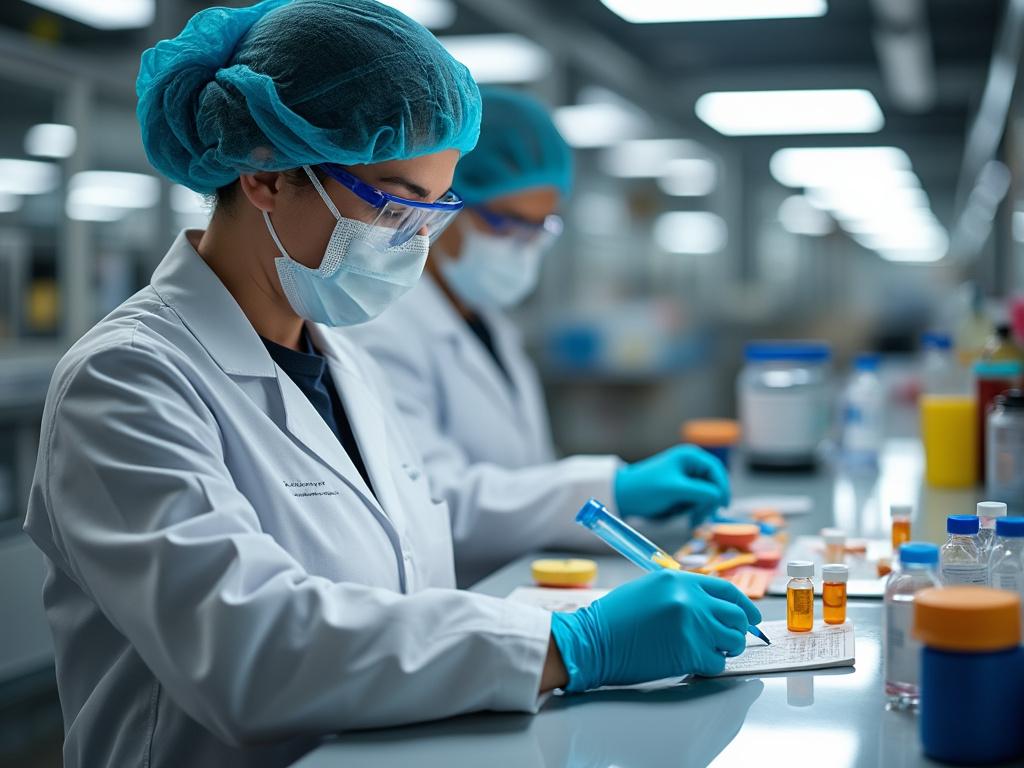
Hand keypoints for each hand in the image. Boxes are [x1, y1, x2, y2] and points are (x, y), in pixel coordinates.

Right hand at [549, 570, 760, 691]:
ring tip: (706, 651)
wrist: (592, 640)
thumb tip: (712, 608)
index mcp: (679, 581)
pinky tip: (693, 663)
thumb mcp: (650, 590)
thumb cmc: (614, 619)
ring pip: (732, 641)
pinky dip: (709, 666)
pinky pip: (717, 663)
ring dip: (724, 649)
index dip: (743, 605)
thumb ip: (683, 594)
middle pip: (736, 616)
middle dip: (738, 630)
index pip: (727, 590)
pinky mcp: (689, 653)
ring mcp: (692, 626)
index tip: (749, 617)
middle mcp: (690, 600)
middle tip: (730, 640)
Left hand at [614, 444, 729, 521]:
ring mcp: (688, 478)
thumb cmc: (645, 488)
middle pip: (714, 484)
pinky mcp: (684, 491)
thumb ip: (700, 491)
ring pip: (708, 495)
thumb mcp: (675, 489)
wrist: (624, 497)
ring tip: (691, 521)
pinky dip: (696, 511)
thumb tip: (719, 496)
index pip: (716, 470)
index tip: (723, 505)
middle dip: (709, 502)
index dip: (722, 487)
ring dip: (702, 509)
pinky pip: (698, 502)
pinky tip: (688, 520)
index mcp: (690, 457)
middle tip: (700, 518)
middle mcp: (691, 464)